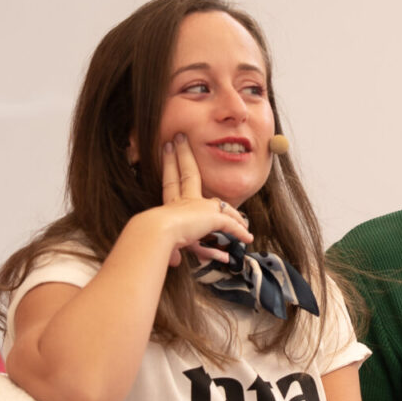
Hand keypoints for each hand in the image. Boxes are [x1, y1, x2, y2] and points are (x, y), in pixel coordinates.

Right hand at [159, 133, 251, 266]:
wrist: (157, 232)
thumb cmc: (153, 237)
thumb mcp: (163, 243)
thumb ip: (172, 252)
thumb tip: (174, 263)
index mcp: (171, 204)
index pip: (170, 181)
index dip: (168, 164)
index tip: (164, 148)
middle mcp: (185, 201)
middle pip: (186, 173)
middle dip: (182, 154)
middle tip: (179, 137)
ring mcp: (200, 207)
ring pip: (222, 207)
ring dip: (235, 216)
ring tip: (246, 222)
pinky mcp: (212, 216)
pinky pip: (231, 225)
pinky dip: (239, 232)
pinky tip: (248, 238)